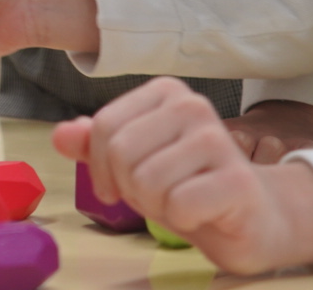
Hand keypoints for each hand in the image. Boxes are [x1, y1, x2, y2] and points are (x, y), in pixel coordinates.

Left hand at [51, 77, 312, 273]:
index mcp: (165, 92)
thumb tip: (59, 135)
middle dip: (129, 187)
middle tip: (156, 195)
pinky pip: (179, 206)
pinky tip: (202, 212)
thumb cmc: (187, 184)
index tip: (116, 185)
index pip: (103, 127)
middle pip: (121, 152)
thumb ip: (95, 146)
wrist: (254, 216)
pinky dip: (182, 220)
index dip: (99, 167)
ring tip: (179, 201)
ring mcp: (218, 139)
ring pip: (147, 181)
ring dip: (156, 206)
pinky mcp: (238, 180)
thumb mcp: (134, 163)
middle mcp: (192, 105)